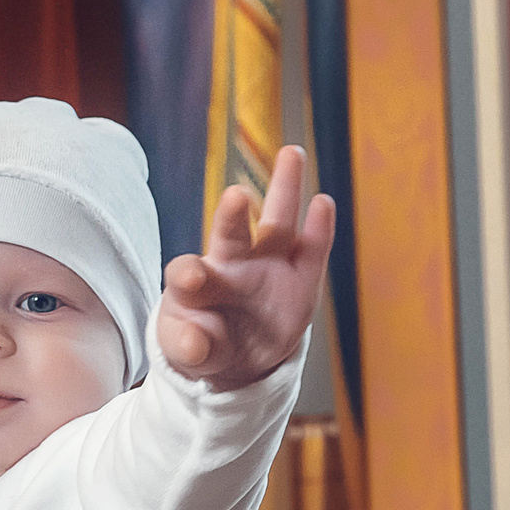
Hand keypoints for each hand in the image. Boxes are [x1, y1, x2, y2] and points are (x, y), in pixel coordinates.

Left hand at [154, 144, 334, 389]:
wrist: (238, 356)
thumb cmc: (203, 344)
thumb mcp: (190, 352)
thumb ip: (190, 346)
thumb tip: (195, 346)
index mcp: (195, 283)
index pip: (187, 273)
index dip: (188, 275)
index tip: (189, 278)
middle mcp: (232, 264)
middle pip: (231, 233)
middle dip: (233, 215)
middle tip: (234, 196)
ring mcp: (268, 266)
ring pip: (277, 224)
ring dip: (284, 189)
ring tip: (291, 153)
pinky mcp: (301, 279)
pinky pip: (312, 250)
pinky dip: (319, 228)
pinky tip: (323, 203)